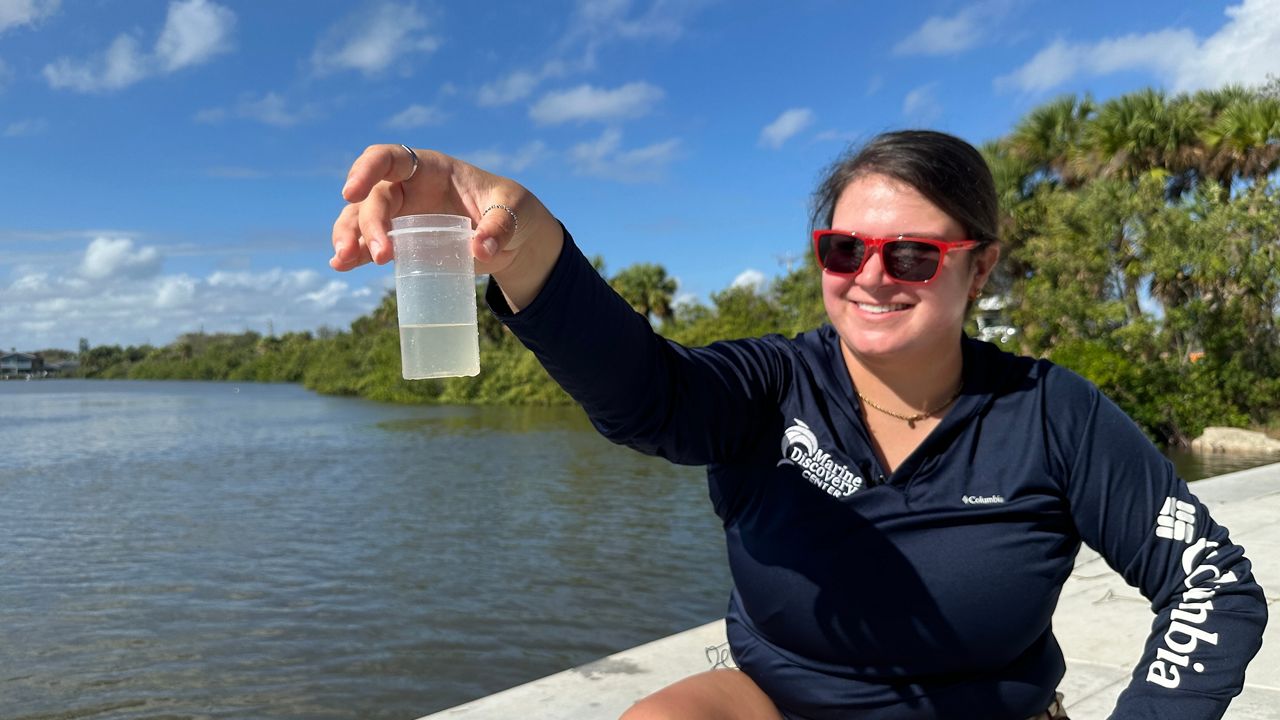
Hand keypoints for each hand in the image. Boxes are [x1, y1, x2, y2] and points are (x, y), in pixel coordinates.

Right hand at [330, 144, 555, 281]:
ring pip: (362, 219)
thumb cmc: (513, 210)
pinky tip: (342, 265)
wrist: (514, 238)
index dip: (366, 170)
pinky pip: (371, 243)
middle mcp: (410, 187)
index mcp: (432, 168)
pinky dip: (355, 253)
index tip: (351, 192)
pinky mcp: (403, 240)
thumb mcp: (515, 211)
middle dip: (368, 223)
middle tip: (381, 255)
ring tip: (344, 261)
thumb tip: (480, 248)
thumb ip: (500, 225)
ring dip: (349, 237)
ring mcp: (403, 214)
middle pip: (374, 197)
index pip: (390, 158)